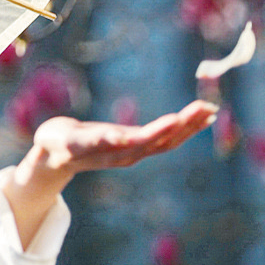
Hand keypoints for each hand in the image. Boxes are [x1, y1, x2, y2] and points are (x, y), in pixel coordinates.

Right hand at [4, 98, 215, 248]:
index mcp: (110, 151)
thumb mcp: (63, 140)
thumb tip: (116, 140)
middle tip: (204, 107)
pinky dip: (182, 127)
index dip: (157, 130)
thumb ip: (87, 140)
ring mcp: (133, 151)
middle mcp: (126, 154)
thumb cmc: (55, 143)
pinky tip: (196, 118)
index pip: (138, 141)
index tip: (175, 119)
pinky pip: (165, 138)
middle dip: (182, 125)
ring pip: (167, 141)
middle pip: (160, 140)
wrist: (55, 157)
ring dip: (189, 126)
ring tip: (208, 109)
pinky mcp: (135, 145)